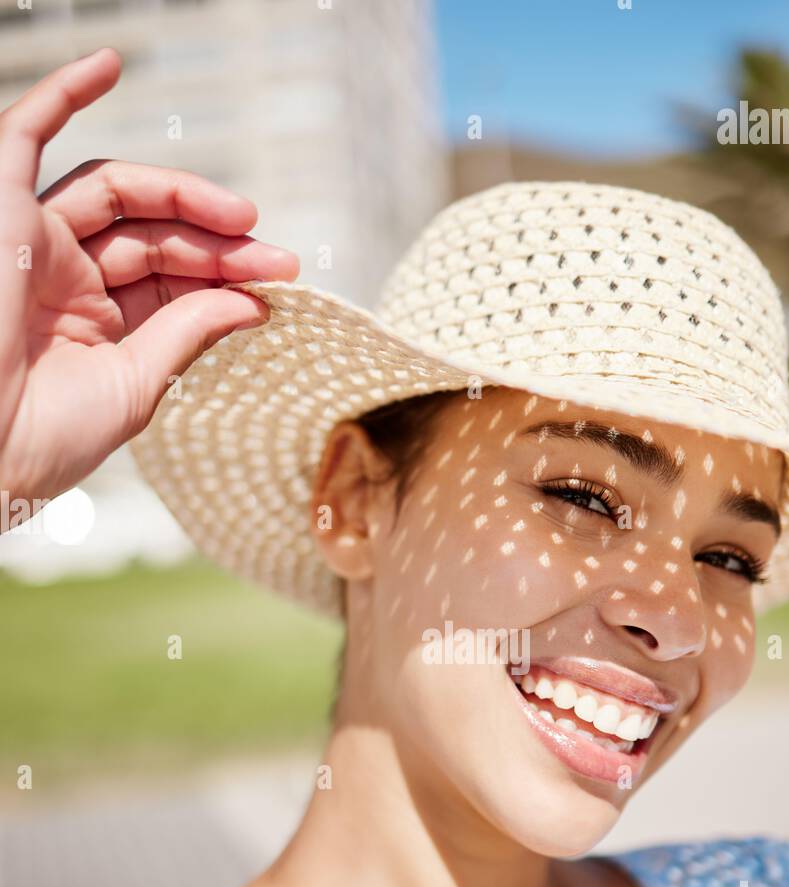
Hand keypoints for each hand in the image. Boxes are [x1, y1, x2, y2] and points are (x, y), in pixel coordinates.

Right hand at [0, 47, 298, 529]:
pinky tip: (112, 65)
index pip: (170, 280)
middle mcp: (63, 277)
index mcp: (93, 323)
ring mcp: (32, 241)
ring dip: (182, 195)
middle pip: (154, 236)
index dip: (224, 277)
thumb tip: (252, 300)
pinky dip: (63, 94)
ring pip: (116, 194)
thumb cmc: (47, 436)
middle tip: (278, 257)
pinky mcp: (0, 210)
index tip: (277, 285)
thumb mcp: (138, 385)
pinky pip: (23, 135)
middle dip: (220, 245)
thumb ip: (189, 333)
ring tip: (243, 217)